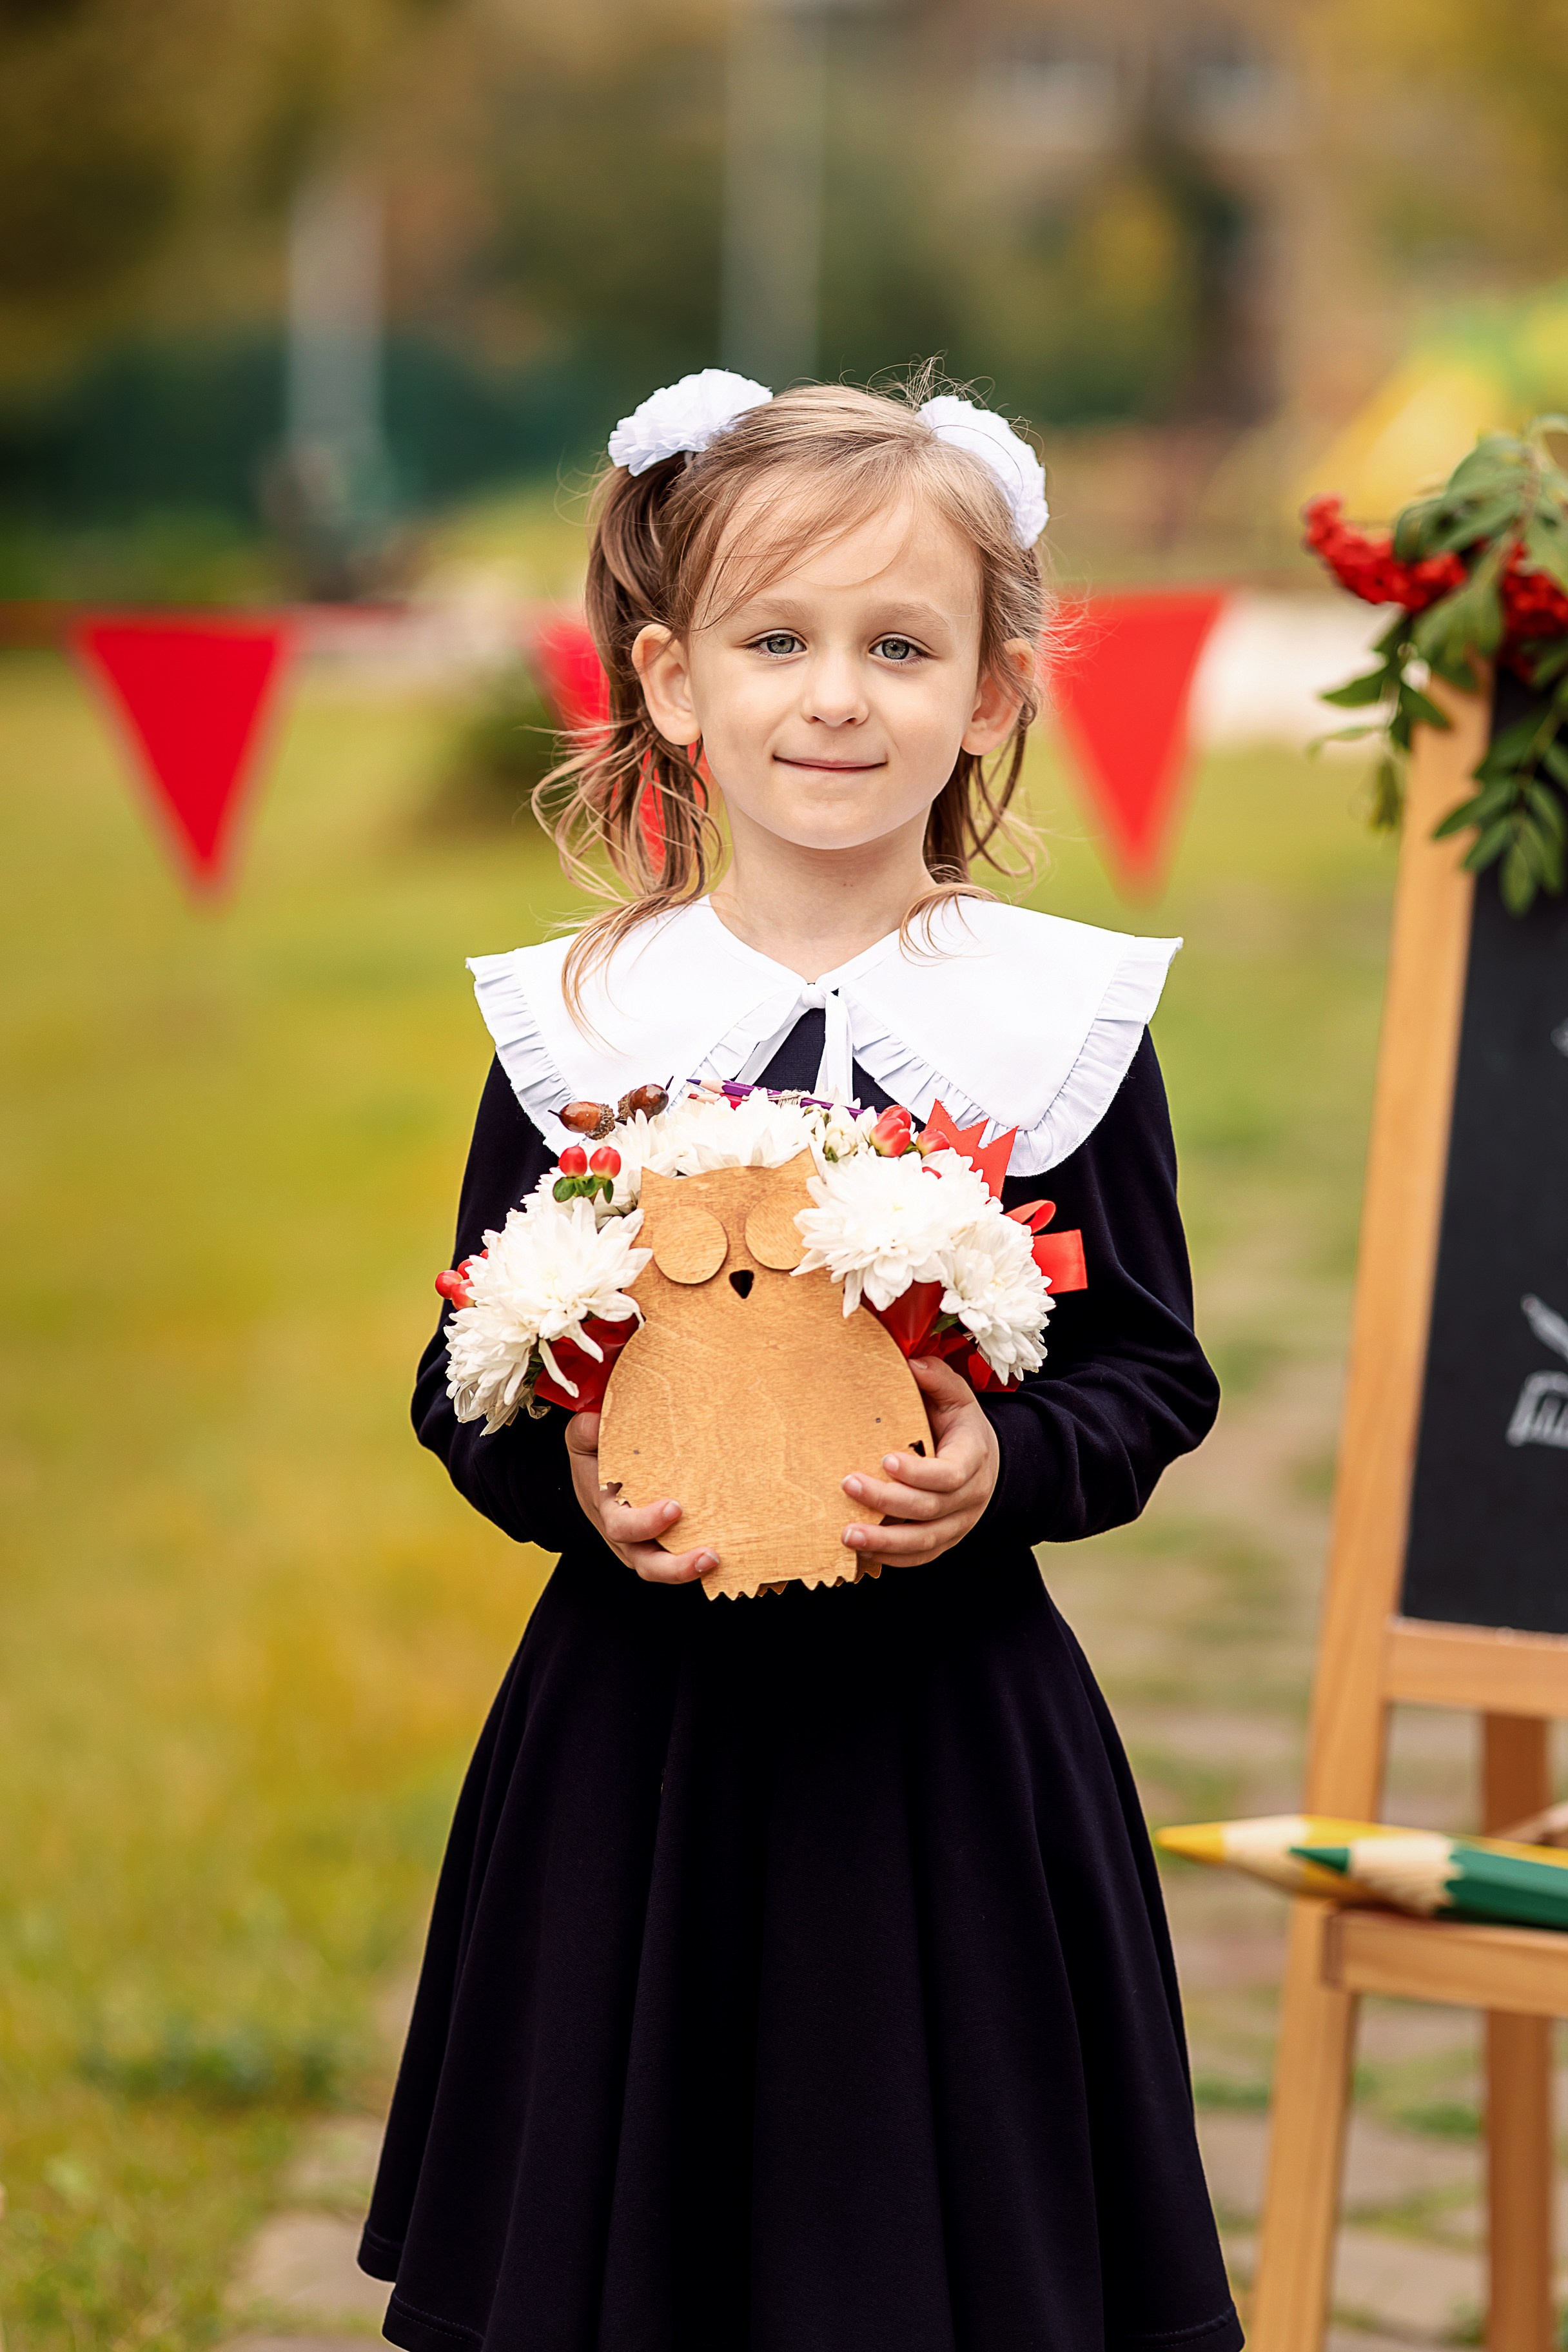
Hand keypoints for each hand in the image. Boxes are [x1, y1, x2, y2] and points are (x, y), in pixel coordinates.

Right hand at [564, 1410, 715, 1583]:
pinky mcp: (664, 1543)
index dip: (646, 1523)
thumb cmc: (595, 1454)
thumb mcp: (584, 1438)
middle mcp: (626, 1537)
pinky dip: (699, 1560)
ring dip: (693, 1568)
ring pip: (666, 1568)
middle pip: (647, 1563)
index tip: (674, 1508)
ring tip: (718, 1559)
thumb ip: (586, 1431)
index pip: (622, 1527)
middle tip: (708, 1554)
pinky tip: (728, 1552)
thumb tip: (594, 1425)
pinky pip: (681, 1557)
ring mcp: (645, 1544)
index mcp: (608, 1511)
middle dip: (677, 1566)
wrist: (598, 1469)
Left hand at [840, 1355, 999, 1569]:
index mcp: (973, 1459)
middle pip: (929, 1509)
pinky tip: (858, 1553)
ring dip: (883, 1541)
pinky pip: (917, 1558)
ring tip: (846, 1535)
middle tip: (848, 1485)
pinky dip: (889, 1558)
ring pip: (922, 1542)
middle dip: (887, 1501)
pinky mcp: (942, 1542)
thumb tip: (913, 1362)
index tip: (885, 1460)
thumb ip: (938, 1379)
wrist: (987, 1466)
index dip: (920, 1472)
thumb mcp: (958, 1398)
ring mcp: (956, 1526)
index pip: (951, 1474)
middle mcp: (968, 1498)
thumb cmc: (961, 1428)